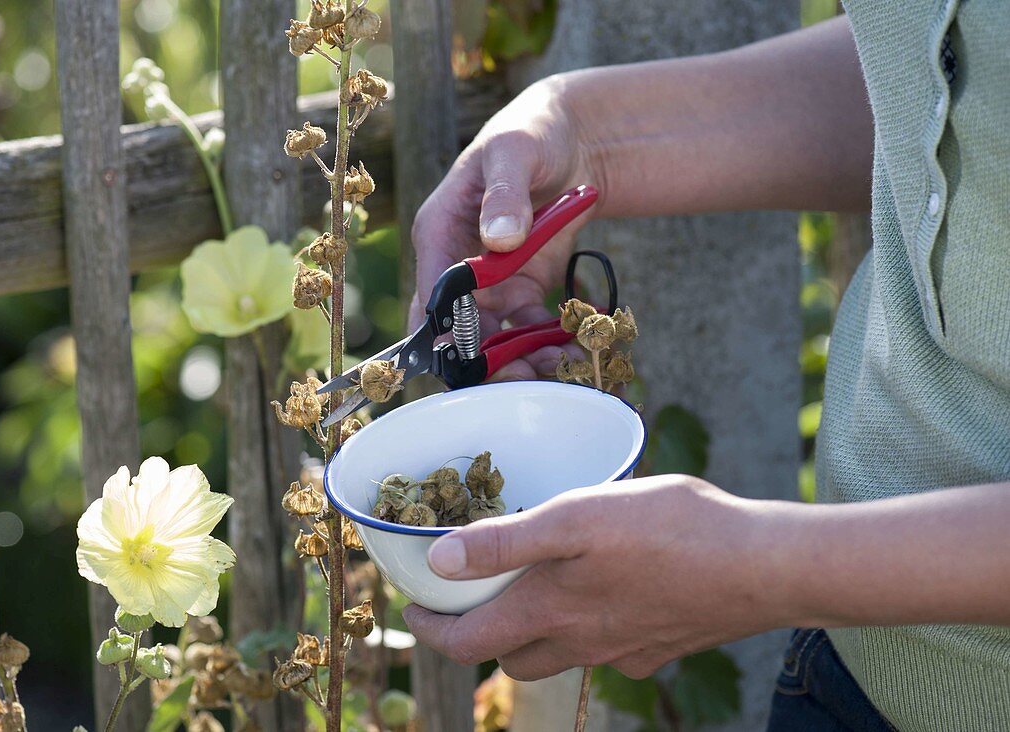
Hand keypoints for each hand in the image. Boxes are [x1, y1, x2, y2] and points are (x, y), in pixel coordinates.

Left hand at [403, 475, 788, 680]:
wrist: (763, 567)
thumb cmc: (671, 530)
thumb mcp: (577, 516)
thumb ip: (505, 543)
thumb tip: (440, 563)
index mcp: (550, 611)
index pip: (467, 643)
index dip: (431, 630)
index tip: (415, 608)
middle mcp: (580, 644)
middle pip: (509, 657)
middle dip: (481, 632)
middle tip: (475, 593)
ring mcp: (623, 651)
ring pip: (558, 654)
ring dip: (534, 631)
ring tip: (537, 586)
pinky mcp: (660, 646)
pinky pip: (607, 648)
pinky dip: (587, 628)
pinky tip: (607, 589)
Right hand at [408, 76, 600, 378]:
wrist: (570, 137)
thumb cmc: (530, 134)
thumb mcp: (514, 154)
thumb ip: (505, 194)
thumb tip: (498, 238)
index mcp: (439, 231)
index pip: (431, 292)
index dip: (445, 330)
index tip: (471, 359)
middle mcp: (457, 263)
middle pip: (458, 328)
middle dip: (487, 360)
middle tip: (523, 381)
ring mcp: (490, 280)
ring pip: (494, 337)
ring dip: (522, 360)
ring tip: (560, 371)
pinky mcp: (523, 287)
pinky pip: (530, 327)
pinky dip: (549, 345)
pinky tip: (576, 354)